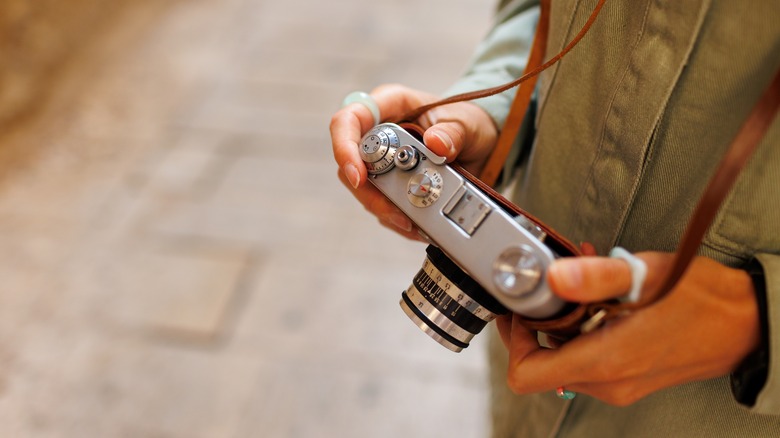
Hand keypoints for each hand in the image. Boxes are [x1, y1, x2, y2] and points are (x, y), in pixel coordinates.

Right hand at [330, 84, 497, 239]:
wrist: (481, 144)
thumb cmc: (469, 122)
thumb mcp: (468, 124)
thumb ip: (453, 132)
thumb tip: (436, 143)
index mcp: (390, 105)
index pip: (349, 120)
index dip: (345, 148)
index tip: (358, 177)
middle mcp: (379, 132)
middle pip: (352, 163)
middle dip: (369, 193)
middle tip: (396, 214)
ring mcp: (382, 160)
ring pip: (365, 189)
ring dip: (385, 210)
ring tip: (413, 225)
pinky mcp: (391, 184)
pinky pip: (384, 205)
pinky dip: (398, 219)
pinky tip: (418, 227)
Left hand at [495, 252, 760, 405]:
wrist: (748, 324)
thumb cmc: (704, 299)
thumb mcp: (647, 276)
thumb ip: (595, 277)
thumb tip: (552, 276)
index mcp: (604, 362)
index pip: (526, 374)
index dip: (513, 341)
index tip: (520, 309)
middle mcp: (606, 382)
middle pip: (540, 364)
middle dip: (538, 321)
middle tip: (549, 285)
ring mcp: (618, 383)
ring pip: (564, 359)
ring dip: (563, 321)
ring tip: (581, 282)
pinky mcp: (628, 377)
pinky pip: (588, 357)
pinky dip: (584, 329)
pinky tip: (601, 297)